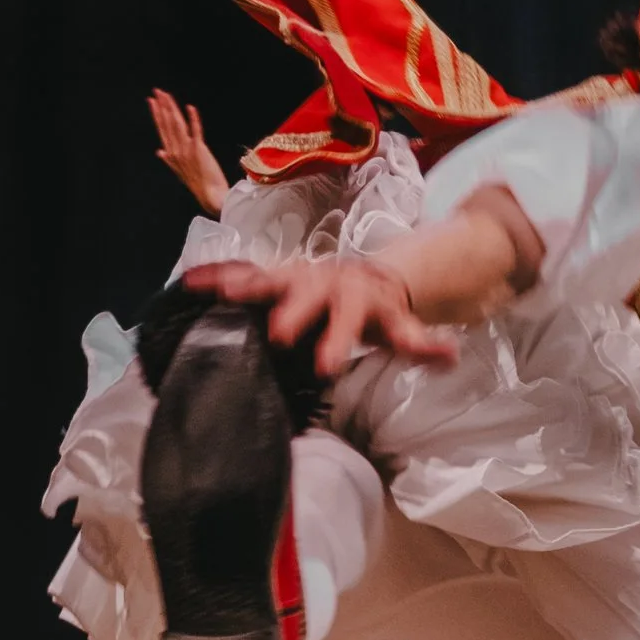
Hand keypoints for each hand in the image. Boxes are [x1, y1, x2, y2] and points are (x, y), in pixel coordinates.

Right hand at [149, 89, 230, 215]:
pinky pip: (195, 131)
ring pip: (177, 125)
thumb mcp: (180, 171)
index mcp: (171, 153)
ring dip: (172, 108)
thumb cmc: (198, 183)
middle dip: (162, 106)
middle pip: (167, 124)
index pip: (162, 129)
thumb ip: (169, 159)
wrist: (210, 195)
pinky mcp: (199, 150)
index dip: (157, 114)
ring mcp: (186, 150)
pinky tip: (190, 108)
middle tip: (157, 91)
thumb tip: (159, 151)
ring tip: (167, 96)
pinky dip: (193, 119)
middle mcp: (176, 150)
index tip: (153, 102)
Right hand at [179, 254, 461, 378]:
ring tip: (220, 294)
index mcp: (358, 298)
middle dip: (294, 310)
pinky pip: (242, 271)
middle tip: (278, 333)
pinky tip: (189, 282)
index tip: (324, 368)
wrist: (364, 277)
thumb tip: (450, 355)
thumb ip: (420, 344)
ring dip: (246, 283)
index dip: (339, 340)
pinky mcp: (273, 276)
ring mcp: (296, 276)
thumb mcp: (401, 327)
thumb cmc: (379, 312)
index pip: (350, 319)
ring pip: (271, 276)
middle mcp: (325, 282)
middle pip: (308, 293)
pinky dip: (216, 275)